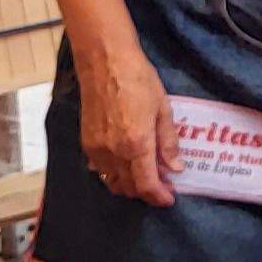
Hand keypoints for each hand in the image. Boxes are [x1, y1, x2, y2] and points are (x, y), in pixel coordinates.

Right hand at [75, 42, 177, 207]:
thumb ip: (168, 143)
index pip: (147, 185)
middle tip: (162, 185)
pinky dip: (113, 174)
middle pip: (129, 188)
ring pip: (112, 182)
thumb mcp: (163, 109)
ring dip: (129, 186)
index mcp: (137, 144)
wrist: (105, 62)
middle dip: (147, 192)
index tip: (169, 199)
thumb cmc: (138, 80)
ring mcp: (97, 149)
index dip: (159, 197)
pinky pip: (100, 170)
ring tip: (145, 176)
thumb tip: (175, 168)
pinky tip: (125, 164)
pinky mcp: (86, 143)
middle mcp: (114, 152)